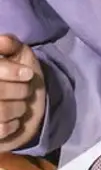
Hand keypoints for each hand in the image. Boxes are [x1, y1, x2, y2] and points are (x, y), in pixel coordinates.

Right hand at [0, 34, 45, 151]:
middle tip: (26, 91)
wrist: (27, 105)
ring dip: (18, 108)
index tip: (28, 74)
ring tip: (22, 105)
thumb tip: (2, 40)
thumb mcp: (19, 55)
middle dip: (19, 91)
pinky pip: (0, 129)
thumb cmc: (21, 76)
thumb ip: (10, 45)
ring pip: (1, 110)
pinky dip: (13, 125)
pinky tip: (14, 121)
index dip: (9, 71)